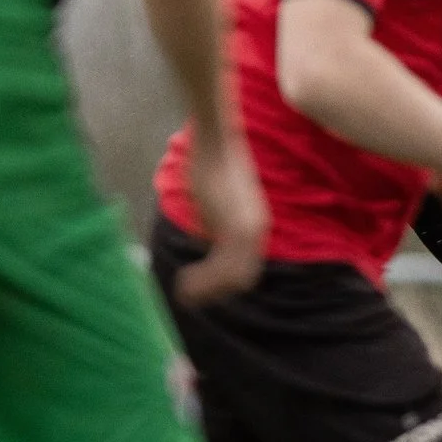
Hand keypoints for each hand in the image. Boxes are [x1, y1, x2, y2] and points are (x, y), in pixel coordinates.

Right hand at [173, 128, 267, 304]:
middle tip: (191, 298)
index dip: (226, 285)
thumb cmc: (212, 167)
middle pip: (242, 278)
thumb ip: (217, 225)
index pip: (247, 269)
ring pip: (231, 276)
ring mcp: (248, 230)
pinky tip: (184, 281)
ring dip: (206, 289)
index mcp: (256, 227)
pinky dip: (203, 280)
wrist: (216, 143)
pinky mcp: (235, 227)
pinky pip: (221, 265)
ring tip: (184, 294)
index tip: (206, 292)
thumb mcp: (217, 203)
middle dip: (216, 293)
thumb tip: (207, 241)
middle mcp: (257, 231)